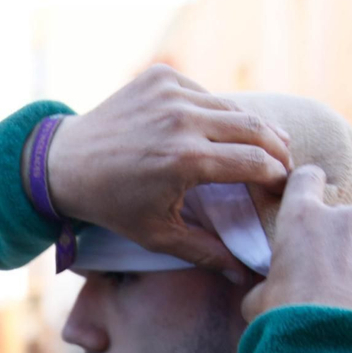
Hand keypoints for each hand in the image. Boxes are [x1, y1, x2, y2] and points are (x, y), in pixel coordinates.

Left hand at [40, 65, 292, 277]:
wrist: (64, 162)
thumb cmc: (112, 204)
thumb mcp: (158, 235)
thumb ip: (205, 253)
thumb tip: (243, 276)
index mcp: (187, 159)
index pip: (256, 163)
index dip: (278, 176)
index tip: (286, 187)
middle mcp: (182, 120)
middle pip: (256, 129)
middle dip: (279, 148)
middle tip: (287, 165)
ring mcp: (171, 92)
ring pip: (233, 108)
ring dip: (252, 128)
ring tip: (265, 146)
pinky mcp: (160, 76)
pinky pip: (204, 93)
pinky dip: (216, 111)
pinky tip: (219, 129)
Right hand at [241, 166, 351, 326]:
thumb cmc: (286, 322)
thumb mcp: (256, 301)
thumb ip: (265, 284)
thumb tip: (265, 291)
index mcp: (302, 218)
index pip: (306, 177)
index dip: (304, 187)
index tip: (303, 200)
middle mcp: (344, 220)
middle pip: (338, 217)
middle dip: (332, 238)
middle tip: (318, 271)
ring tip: (343, 296)